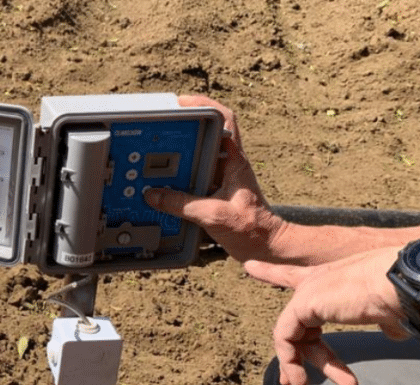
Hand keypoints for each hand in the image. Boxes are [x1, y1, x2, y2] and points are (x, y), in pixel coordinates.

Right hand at [143, 95, 288, 262]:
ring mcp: (221, 178)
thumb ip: (182, 204)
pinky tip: (162, 186)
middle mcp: (228, 165)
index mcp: (234, 161)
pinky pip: (191, 179)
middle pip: (204, 135)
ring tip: (154, 158)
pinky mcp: (214, 192)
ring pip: (196, 157)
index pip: (224, 119)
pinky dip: (176, 179)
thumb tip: (154, 195)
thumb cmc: (253, 229)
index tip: (181, 103)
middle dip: (181, 130)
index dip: (203, 105)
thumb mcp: (214, 215)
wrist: (266, 247)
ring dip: (177, 157)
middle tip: (159, 131)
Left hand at [244, 247, 407, 384]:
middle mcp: (317, 280)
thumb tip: (393, 333)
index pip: (295, 276)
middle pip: (297, 322)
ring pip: (292, 334)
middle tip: (294, 382)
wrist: (403, 283)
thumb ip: (383, 320)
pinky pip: (285, 337)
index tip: (247, 268)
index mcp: (334, 279)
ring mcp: (309, 290)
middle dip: (293, 354)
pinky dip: (289, 360)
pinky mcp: (303, 304)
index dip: (271, 274)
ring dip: (296, 365)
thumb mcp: (388, 310)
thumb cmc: (401, 295)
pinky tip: (298, 378)